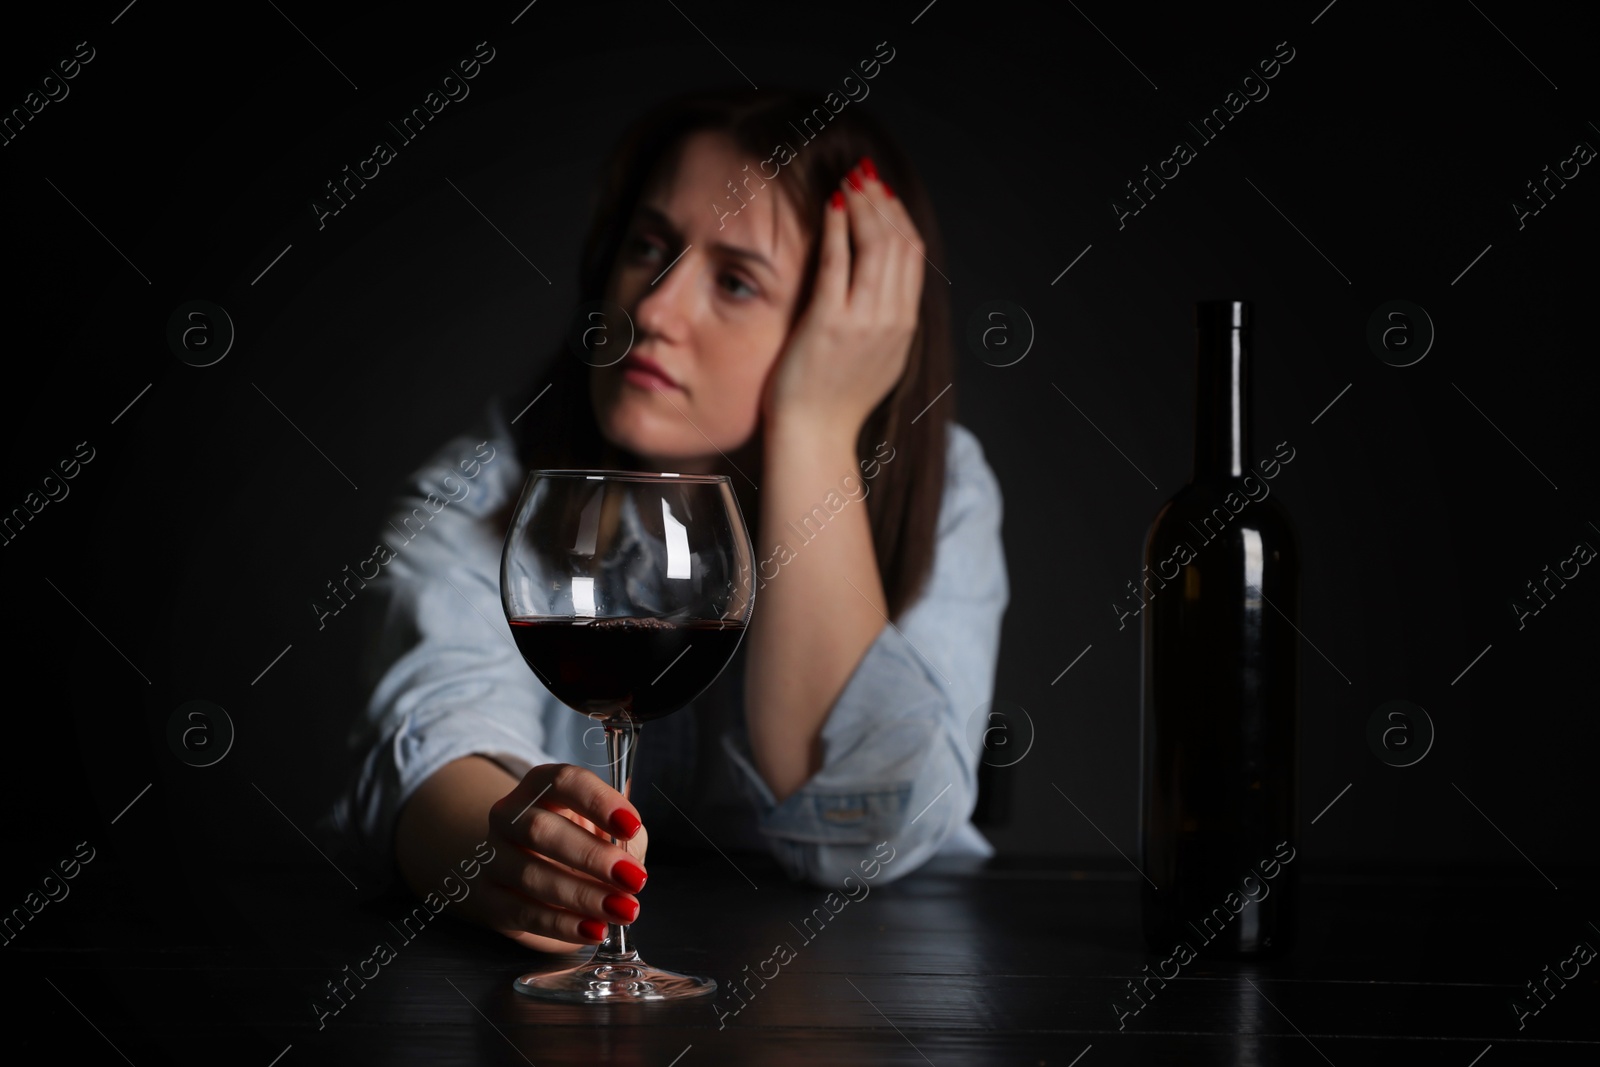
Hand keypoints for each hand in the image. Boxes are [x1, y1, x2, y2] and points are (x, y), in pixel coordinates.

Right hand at [475, 763, 649, 953]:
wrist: (535, 877)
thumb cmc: (581, 843)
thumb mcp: (608, 830)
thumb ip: (624, 835)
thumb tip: (632, 851)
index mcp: (541, 786)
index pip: (563, 781)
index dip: (599, 802)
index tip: (632, 827)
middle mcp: (509, 815)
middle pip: (541, 829)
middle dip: (592, 856)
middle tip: (634, 879)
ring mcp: (493, 857)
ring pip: (530, 875)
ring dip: (582, 896)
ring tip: (623, 910)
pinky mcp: (489, 898)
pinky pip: (523, 912)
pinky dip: (563, 924)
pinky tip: (595, 929)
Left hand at [762, 156, 925, 439]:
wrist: (815, 437)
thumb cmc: (834, 400)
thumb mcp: (876, 357)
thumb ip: (883, 319)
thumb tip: (881, 283)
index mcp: (906, 326)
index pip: (912, 255)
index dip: (898, 217)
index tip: (880, 193)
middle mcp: (892, 319)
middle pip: (898, 242)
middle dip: (881, 201)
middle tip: (862, 174)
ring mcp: (864, 321)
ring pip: (875, 245)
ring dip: (861, 205)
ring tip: (848, 181)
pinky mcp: (830, 323)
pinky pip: (837, 262)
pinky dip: (836, 227)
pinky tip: (829, 206)